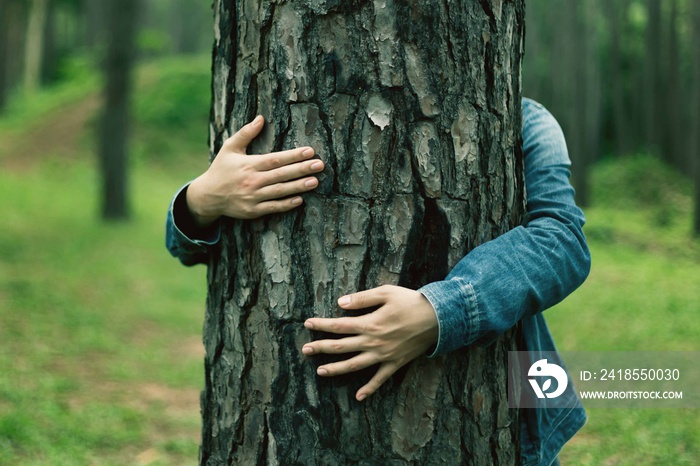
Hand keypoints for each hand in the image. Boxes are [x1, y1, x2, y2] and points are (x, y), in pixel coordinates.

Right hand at [185, 115, 324, 225]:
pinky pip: (273, 207)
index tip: (309, 151)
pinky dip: (286, 204)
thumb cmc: (221, 169)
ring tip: (315, 181)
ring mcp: (252, 197)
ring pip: (280, 191)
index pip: (275, 159)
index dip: (293, 155)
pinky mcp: (253, 211)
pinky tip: (300, 200)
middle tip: (320, 165)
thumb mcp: (229, 148)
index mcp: (248, 165)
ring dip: (298, 186)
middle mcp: (252, 181)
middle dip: (302, 169)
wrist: (208, 196)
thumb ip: (245, 133)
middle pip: (281, 175)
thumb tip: (261, 118)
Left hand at [302, 285, 438, 400]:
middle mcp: (373, 342)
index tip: (307, 324)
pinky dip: (370, 389)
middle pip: (341, 347)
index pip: (339, 326)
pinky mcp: (395, 363)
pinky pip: (380, 379)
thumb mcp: (386, 292)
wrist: (438, 318)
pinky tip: (359, 397)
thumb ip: (362, 298)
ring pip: (355, 365)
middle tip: (305, 350)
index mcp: (369, 323)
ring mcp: (383, 355)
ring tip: (320, 371)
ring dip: (336, 369)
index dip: (321, 325)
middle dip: (321, 348)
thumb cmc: (411, 301)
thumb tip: (340, 303)